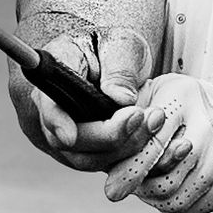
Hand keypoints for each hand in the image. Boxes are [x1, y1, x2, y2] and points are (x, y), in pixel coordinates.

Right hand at [28, 27, 164, 172]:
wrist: (115, 64)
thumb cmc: (113, 48)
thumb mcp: (120, 45)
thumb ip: (120, 68)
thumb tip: (121, 99)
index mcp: (55, 77)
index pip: (48, 104)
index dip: (56, 122)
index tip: (70, 136)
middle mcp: (55, 112)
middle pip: (72, 141)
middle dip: (111, 135)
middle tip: (143, 115)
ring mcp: (71, 137)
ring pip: (92, 159)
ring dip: (127, 147)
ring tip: (155, 120)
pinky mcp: (92, 153)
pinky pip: (110, 167)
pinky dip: (137, 160)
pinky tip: (163, 143)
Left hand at [103, 69, 212, 212]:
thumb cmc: (192, 102)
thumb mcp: (159, 91)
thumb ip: (130, 112)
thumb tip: (97, 139)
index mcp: (184, 102)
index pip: (154, 144)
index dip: (130, 169)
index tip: (112, 186)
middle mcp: (209, 129)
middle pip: (166, 177)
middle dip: (138, 187)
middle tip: (119, 187)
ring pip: (178, 196)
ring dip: (154, 198)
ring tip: (144, 185)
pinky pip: (195, 206)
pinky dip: (175, 204)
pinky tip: (167, 191)